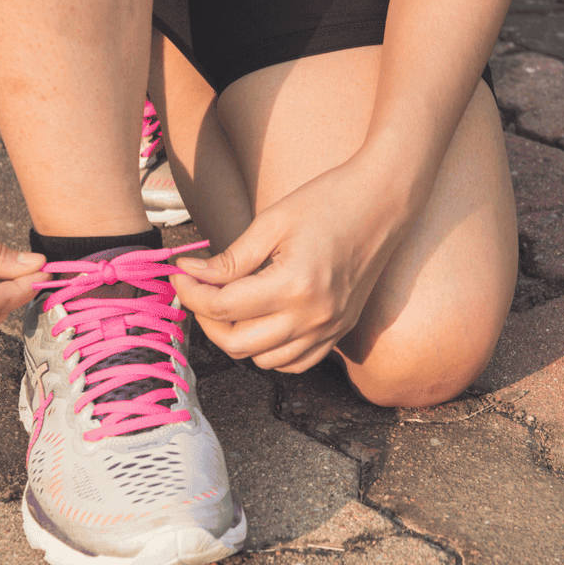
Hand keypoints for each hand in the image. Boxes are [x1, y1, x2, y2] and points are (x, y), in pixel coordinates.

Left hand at [170, 157, 414, 372]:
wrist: (383, 201)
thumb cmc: (328, 201)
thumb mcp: (271, 223)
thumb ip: (230, 259)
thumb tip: (191, 274)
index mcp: (294, 285)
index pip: (223, 307)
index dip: (191, 292)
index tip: (180, 274)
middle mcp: (313, 317)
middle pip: (238, 343)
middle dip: (206, 319)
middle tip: (198, 290)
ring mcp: (330, 329)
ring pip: (264, 361)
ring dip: (237, 338)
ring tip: (229, 304)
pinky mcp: (339, 331)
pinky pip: (295, 363)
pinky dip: (270, 351)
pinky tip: (260, 322)